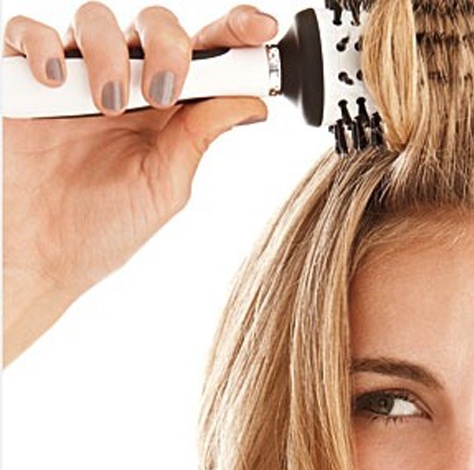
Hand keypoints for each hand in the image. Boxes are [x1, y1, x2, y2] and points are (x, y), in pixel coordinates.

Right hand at [3, 3, 277, 363]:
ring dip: (110, 54)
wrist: (44, 255)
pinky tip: (54, 81)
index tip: (261, 28)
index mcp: (167, 113)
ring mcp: (75, 80)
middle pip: (157, 26)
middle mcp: (126, 87)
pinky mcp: (23, 80)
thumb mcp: (164, 186)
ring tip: (106, 108)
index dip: (236, 32)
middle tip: (162, 93)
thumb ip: (199, 138)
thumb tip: (252, 102)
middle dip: (169, 46)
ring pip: (96, 20)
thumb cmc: (105, 227)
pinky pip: (28, 33)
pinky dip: (43, 45)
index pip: (206, 57)